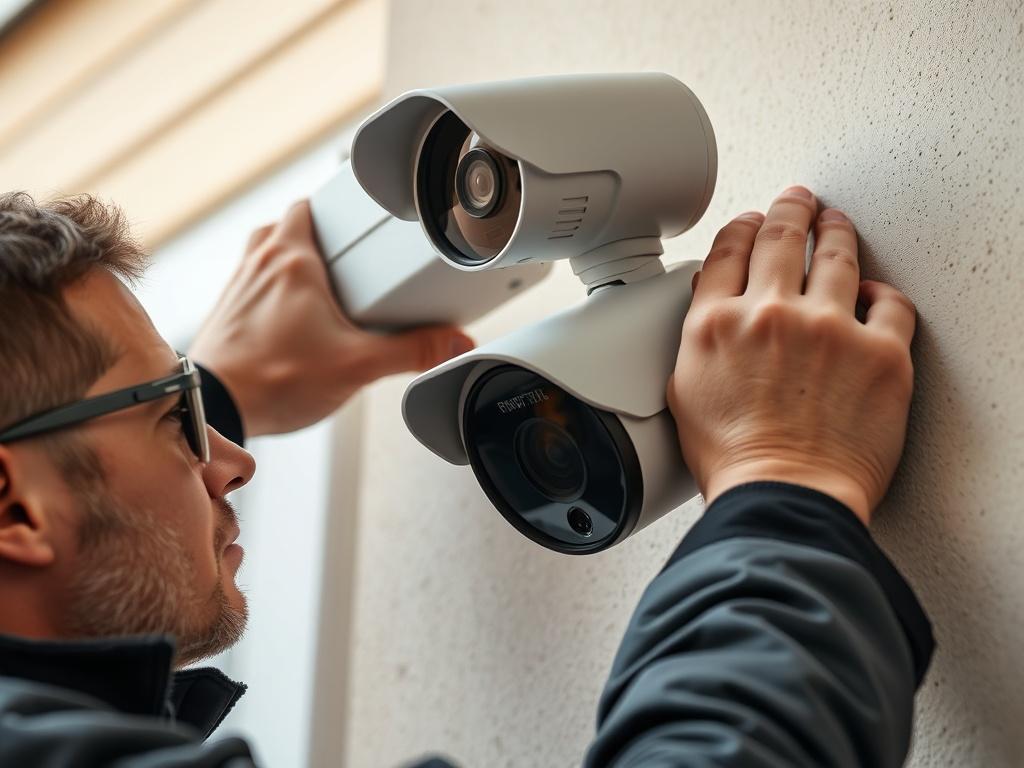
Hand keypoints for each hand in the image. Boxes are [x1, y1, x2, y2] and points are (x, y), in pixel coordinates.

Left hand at [189, 200, 474, 436]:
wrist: (215, 408)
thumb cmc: (272, 380)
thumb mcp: (357, 365)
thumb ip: (412, 352)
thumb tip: (454, 342)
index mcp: (292, 261)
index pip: (308, 206)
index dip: (333, 207)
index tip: (355, 220)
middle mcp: (259, 265)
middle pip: (288, 227)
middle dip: (317, 237)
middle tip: (347, 258)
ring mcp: (238, 287)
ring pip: (267, 254)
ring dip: (292, 261)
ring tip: (324, 287)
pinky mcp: (227, 313)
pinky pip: (253, 284)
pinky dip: (273, 290)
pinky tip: (293, 318)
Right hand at [667, 186, 915, 524]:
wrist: (785, 497)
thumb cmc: (734, 461)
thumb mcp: (685, 393)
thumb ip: (698, 342)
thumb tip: (710, 312)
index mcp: (717, 323)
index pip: (729, 250)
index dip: (742, 227)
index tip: (751, 222)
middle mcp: (771, 314)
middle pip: (783, 237)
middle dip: (791, 210)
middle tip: (798, 200)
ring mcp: (830, 329)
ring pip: (838, 255)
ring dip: (836, 231)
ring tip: (836, 223)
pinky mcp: (881, 353)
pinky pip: (891, 303)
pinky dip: (883, 292)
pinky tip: (875, 292)